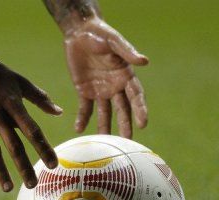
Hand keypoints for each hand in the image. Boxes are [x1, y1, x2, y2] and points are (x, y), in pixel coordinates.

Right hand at [0, 56, 62, 191]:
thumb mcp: (20, 82)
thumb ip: (40, 98)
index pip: (33, 132)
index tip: (53, 165)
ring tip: (7, 188)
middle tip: (32, 185)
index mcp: (14, 105)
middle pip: (13, 146)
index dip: (43, 149)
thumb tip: (59, 112)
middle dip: (24, 167)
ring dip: (0, 170)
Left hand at [64, 18, 148, 137]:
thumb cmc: (101, 34)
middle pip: (122, 109)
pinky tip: (79, 130)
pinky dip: (82, 119)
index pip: (136, 96)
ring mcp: (100, 90)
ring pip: (104, 112)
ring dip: (104, 126)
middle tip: (127, 140)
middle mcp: (115, 86)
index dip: (140, 110)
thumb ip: (127, 52)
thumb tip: (144, 61)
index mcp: (125, 75)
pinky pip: (84, 108)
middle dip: (125, 124)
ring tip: (104, 141)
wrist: (80, 33)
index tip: (142, 123)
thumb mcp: (114, 41)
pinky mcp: (84, 91)